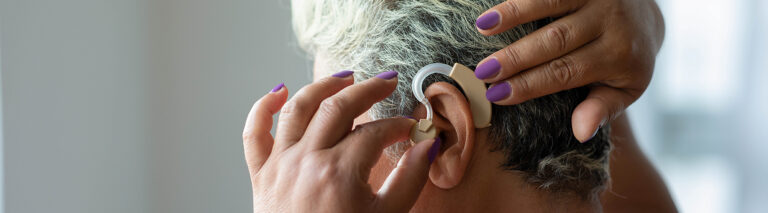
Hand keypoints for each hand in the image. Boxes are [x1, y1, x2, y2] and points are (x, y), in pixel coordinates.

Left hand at [243, 71, 439, 211]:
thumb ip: (409, 179)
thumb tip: (429, 146)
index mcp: (339, 172)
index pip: (375, 132)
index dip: (398, 125)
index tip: (410, 128)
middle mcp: (307, 161)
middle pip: (339, 107)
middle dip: (368, 90)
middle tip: (387, 82)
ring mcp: (280, 165)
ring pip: (298, 108)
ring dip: (323, 87)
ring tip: (344, 78)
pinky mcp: (261, 176)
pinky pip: (254, 133)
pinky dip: (263, 107)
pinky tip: (279, 92)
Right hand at [474, 0, 664, 141]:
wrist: (647, 16)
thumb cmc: (626, 59)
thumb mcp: (624, 89)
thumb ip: (602, 110)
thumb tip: (581, 133)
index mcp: (619, 55)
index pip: (566, 71)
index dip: (529, 84)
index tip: (497, 95)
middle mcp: (610, 20)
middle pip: (555, 40)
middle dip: (516, 56)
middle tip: (483, 72)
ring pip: (551, 3)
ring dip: (514, 14)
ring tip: (483, 27)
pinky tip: (495, 10)